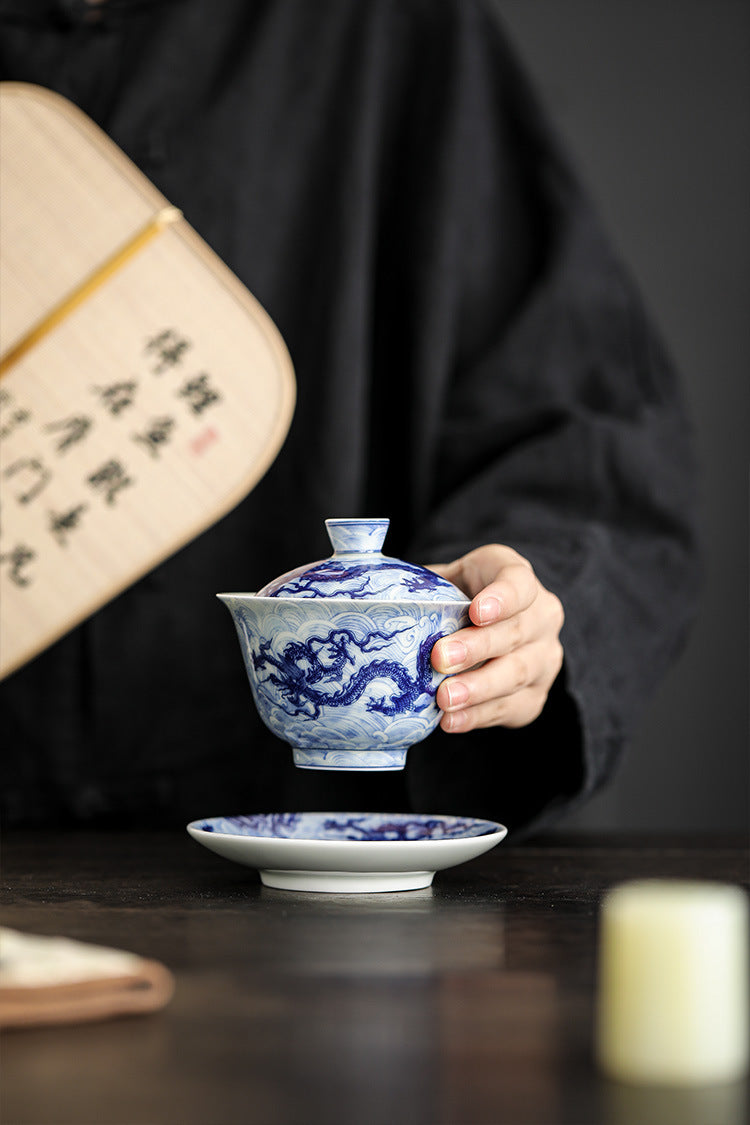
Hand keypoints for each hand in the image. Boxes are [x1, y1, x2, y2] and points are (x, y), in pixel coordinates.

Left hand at [429, 545, 563, 731]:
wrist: (483, 631)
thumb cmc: (456, 599)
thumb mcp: (444, 580)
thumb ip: (422, 584)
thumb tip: (375, 593)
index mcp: (517, 577)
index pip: (519, 583)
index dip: (501, 598)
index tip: (476, 612)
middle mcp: (542, 616)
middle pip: (516, 632)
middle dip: (477, 647)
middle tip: (440, 659)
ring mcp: (544, 657)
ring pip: (518, 673)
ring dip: (478, 688)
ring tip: (444, 699)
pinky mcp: (535, 694)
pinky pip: (511, 707)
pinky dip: (479, 715)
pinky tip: (451, 720)